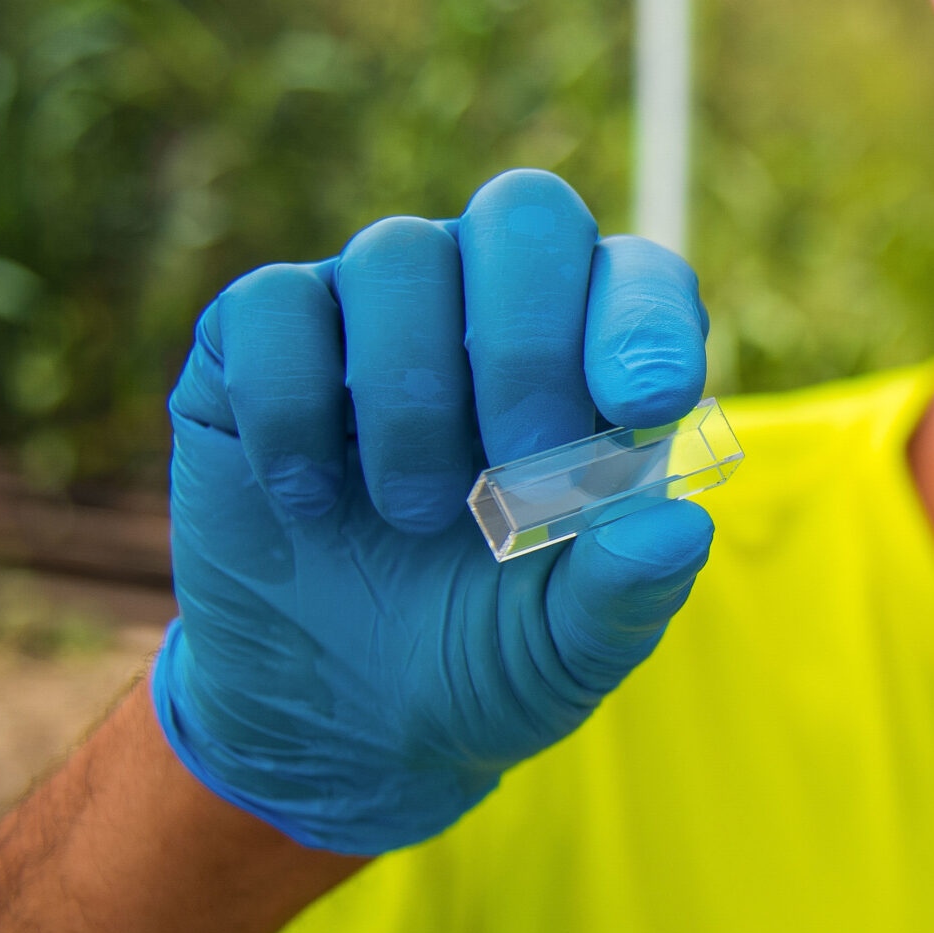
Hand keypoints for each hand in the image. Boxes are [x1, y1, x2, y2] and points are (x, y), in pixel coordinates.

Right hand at [151, 170, 714, 854]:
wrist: (338, 720)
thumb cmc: (483, 656)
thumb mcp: (569, 649)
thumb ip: (627, 590)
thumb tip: (677, 526)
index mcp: (591, 360)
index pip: (637, 277)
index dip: (645, 319)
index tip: (646, 404)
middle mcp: (487, 306)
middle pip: (524, 212)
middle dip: (528, 338)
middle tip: (521, 461)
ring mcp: (371, 310)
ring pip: (397, 254)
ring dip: (412, 398)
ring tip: (414, 515)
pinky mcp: (256, 340)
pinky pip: (274, 304)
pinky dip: (295, 407)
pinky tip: (313, 501)